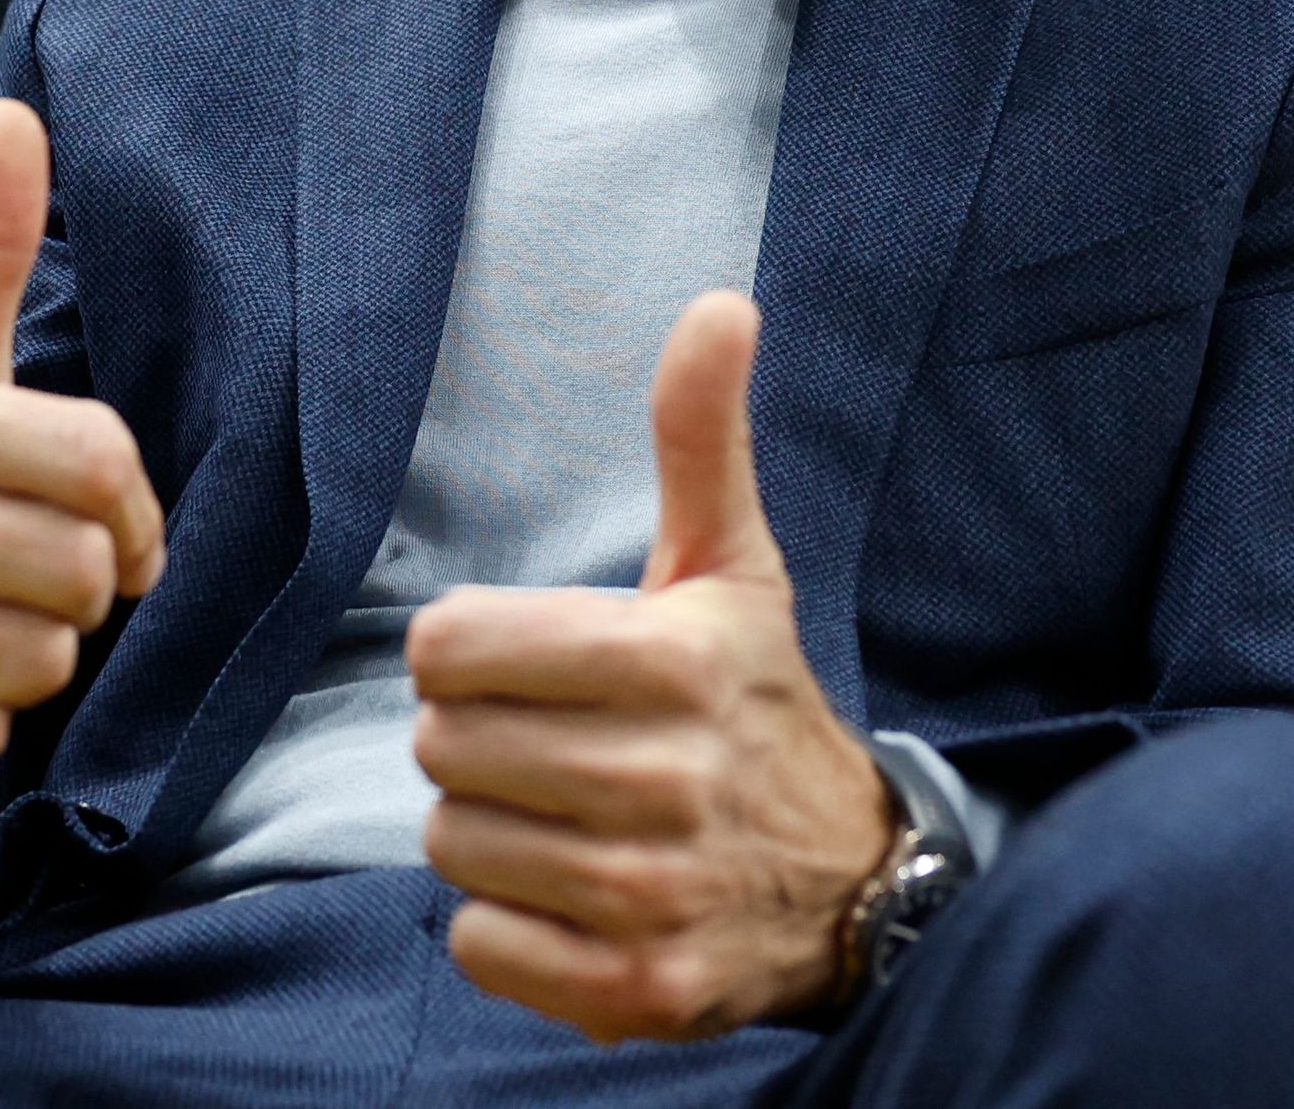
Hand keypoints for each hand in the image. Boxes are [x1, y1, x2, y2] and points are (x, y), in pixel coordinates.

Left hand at [407, 291, 896, 1043]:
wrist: (853, 881)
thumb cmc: (755, 700)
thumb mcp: (732, 565)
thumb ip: (702, 436)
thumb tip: (722, 302)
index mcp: (674, 662)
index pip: (449, 646)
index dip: (469, 650)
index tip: (528, 661)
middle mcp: (666, 781)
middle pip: (440, 744)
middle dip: (478, 736)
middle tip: (552, 739)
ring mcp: (652, 894)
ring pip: (452, 842)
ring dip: (489, 827)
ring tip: (565, 811)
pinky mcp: (638, 990)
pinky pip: (480, 941)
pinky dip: (506, 922)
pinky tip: (569, 889)